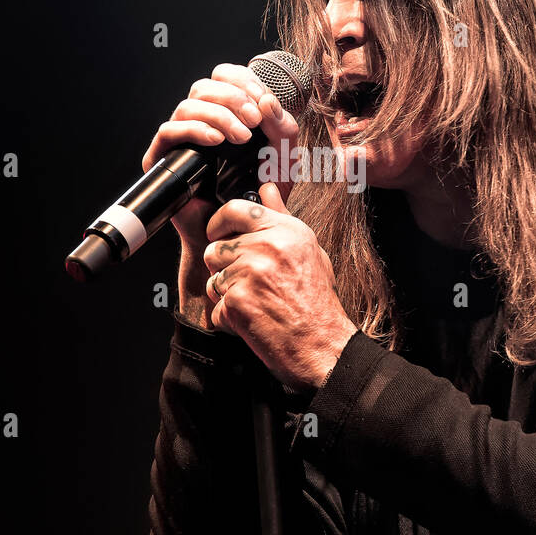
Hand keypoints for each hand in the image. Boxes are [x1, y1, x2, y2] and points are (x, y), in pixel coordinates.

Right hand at [140, 63, 300, 256]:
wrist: (237, 235)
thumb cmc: (258, 197)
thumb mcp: (283, 160)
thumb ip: (283, 128)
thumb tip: (267, 100)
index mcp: (226, 113)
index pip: (226, 76)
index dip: (244, 80)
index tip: (264, 100)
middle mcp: (200, 122)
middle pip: (205, 86)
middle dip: (234, 98)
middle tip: (255, 121)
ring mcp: (180, 139)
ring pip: (188, 105)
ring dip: (218, 115)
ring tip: (240, 137)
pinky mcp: (163, 159)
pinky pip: (168, 131)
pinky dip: (194, 130)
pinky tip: (216, 141)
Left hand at [202, 182, 357, 391]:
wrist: (323, 346)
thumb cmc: (318, 302)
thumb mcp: (309, 251)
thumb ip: (282, 218)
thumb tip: (267, 189)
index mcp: (285, 230)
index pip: (234, 209)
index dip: (219, 223)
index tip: (218, 234)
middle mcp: (267, 247)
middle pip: (216, 248)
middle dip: (224, 268)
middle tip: (247, 283)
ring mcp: (250, 273)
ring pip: (212, 278)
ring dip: (226, 294)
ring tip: (255, 304)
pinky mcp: (237, 301)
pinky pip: (215, 307)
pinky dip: (229, 320)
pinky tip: (253, 322)